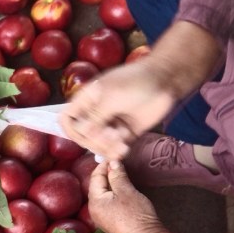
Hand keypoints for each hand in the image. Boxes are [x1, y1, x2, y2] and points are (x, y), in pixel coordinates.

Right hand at [59, 61, 176, 159]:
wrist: (166, 80)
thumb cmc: (136, 81)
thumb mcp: (110, 96)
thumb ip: (94, 117)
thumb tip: (82, 133)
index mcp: (87, 101)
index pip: (67, 120)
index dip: (71, 130)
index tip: (84, 134)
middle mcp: (96, 113)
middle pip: (83, 136)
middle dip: (95, 140)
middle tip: (111, 136)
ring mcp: (110, 124)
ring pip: (98, 144)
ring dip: (107, 147)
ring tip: (122, 143)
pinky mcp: (125, 133)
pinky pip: (114, 148)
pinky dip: (117, 152)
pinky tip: (125, 149)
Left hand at [88, 160, 161, 232]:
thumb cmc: (135, 214)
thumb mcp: (126, 191)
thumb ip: (117, 176)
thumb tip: (112, 162)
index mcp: (94, 201)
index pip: (95, 177)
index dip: (103, 165)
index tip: (113, 156)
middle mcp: (93, 209)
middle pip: (97, 186)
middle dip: (106, 173)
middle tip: (118, 162)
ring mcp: (101, 216)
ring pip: (103, 194)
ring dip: (111, 182)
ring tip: (121, 172)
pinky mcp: (110, 220)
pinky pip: (108, 201)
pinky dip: (114, 192)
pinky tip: (122, 188)